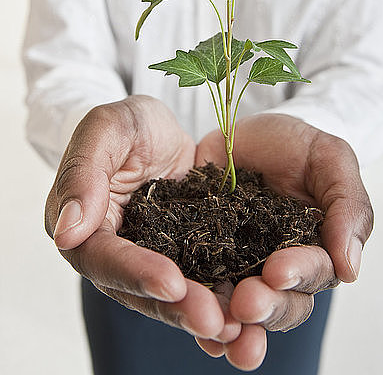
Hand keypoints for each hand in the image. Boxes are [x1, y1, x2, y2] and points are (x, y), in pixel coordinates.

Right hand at [45, 95, 238, 340]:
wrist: (158, 128)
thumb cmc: (128, 123)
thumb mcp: (107, 128)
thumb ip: (83, 173)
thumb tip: (66, 233)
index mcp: (85, 224)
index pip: (104, 256)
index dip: (136, 272)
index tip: (173, 283)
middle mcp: (114, 250)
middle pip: (138, 289)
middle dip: (175, 307)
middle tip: (213, 321)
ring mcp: (149, 256)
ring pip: (169, 295)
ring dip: (199, 315)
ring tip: (236, 330)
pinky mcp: (180, 254)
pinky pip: (197, 282)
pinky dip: (218, 301)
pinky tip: (245, 322)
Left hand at [195, 114, 373, 369]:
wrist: (242, 131)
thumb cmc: (292, 143)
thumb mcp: (329, 157)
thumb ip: (348, 204)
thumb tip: (350, 269)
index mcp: (315, 246)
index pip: (315, 273)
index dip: (299, 275)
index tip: (277, 270)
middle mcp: (278, 265)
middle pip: (281, 303)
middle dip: (266, 306)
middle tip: (247, 300)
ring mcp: (239, 264)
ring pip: (243, 308)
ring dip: (235, 322)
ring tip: (220, 324)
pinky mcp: (203, 257)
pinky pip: (203, 291)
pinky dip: (200, 311)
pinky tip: (193, 322)